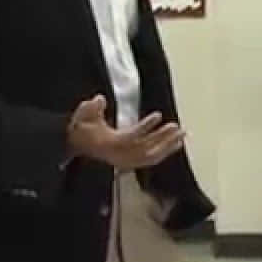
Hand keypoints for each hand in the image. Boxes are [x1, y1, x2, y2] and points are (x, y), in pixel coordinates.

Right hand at [66, 96, 183, 170]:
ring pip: (151, 156)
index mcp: (109, 143)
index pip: (130, 136)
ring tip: (183, 134)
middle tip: (177, 126)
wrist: (78, 145)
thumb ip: (91, 108)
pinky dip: (165, 152)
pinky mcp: (131, 163)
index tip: (158, 115)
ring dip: (168, 146)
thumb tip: (100, 99)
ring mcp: (126, 161)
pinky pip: (151, 160)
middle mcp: (120, 155)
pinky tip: (177, 143)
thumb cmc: (83, 127)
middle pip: (146, 149)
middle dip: (162, 138)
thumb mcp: (83, 114)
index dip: (145, 127)